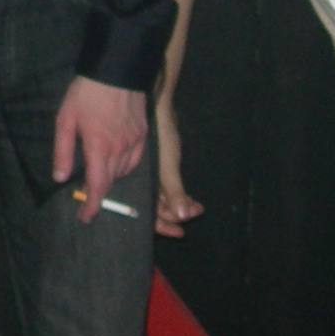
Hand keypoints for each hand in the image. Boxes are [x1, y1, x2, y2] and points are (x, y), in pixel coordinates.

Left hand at [52, 77, 147, 221]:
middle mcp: (120, 148)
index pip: (97, 186)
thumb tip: (61, 177)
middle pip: (111, 182)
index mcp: (99, 147)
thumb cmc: (86, 92)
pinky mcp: (144, 133)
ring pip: (124, 172)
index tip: (85, 216)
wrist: (116, 69)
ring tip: (97, 174)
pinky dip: (124, 166)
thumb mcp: (65, 119)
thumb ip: (63, 151)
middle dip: (98, 193)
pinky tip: (114, 160)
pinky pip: (135, 159)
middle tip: (85, 196)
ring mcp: (135, 141)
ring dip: (110, 178)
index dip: (91, 205)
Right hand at [153, 96, 204, 237]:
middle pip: (155, 208)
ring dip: (179, 205)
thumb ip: (173, 191)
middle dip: (175, 215)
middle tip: (194, 215)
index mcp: (138, 183)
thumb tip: (183, 217)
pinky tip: (189, 196)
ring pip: (161, 198)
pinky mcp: (156, 164)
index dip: (162, 225)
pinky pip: (165, 186)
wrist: (158, 103)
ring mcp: (149, 173)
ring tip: (196, 207)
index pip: (147, 214)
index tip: (181, 232)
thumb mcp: (168, 165)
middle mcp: (142, 181)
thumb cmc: (161, 133)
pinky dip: (177, 193)